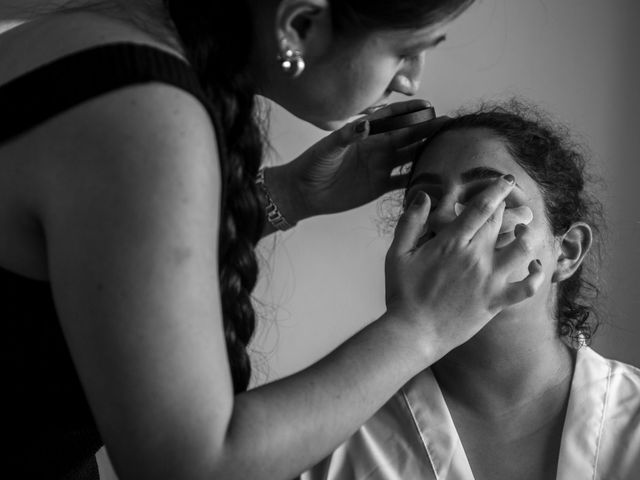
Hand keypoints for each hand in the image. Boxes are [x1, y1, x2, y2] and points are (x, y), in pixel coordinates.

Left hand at [282, 100, 448, 219]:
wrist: (304, 193)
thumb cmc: (311, 166)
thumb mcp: (327, 149)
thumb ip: (346, 136)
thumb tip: (364, 123)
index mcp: (364, 134)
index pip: (391, 118)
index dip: (409, 111)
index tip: (428, 104)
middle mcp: (376, 147)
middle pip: (406, 135)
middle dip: (427, 128)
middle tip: (448, 124)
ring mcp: (379, 166)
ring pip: (409, 156)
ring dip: (427, 151)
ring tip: (448, 147)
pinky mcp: (379, 186)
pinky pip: (403, 181)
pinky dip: (417, 179)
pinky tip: (434, 178)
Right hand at [385, 176, 544, 360]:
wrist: (414, 332)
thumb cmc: (403, 293)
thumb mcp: (397, 253)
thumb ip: (410, 222)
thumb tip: (423, 196)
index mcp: (451, 243)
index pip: (481, 208)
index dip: (496, 190)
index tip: (506, 181)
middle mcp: (475, 257)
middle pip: (501, 223)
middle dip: (508, 209)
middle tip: (510, 204)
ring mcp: (489, 280)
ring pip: (522, 249)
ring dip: (527, 236)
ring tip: (524, 230)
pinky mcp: (497, 301)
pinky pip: (527, 286)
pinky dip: (537, 274)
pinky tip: (537, 265)